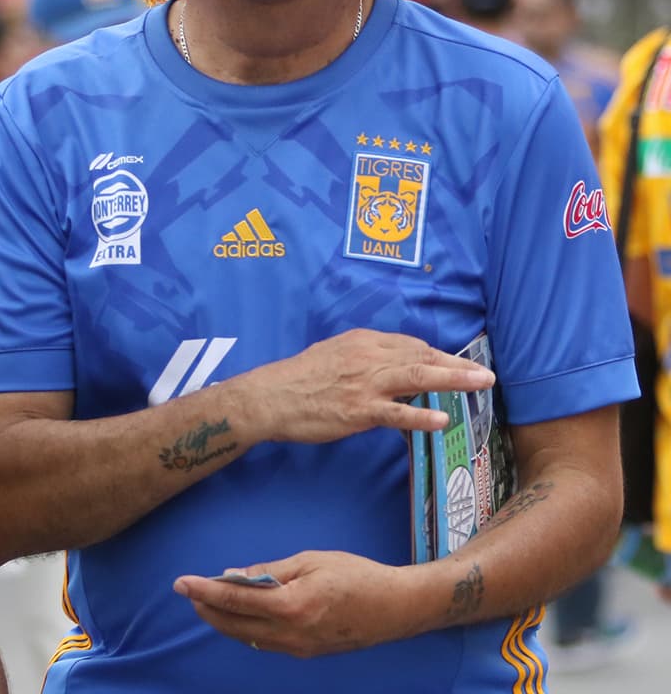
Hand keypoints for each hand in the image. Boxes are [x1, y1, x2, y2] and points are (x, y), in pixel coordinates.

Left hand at [174, 551, 419, 656]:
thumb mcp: (312, 561)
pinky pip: (265, 642)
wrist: (392, 608)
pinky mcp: (305, 653)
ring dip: (224, 621)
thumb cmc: (355, 575)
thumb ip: (272, 570)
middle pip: (235, 625)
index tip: (182, 583)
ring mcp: (297, 648)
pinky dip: (245, 629)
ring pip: (248, 637)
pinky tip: (239, 616)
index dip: (206, 590)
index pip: (237, 599)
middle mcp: (290, 634)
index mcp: (291, 605)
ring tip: (207, 603)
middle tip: (188, 592)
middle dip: (208, 609)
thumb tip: (237, 575)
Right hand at [239, 328, 493, 442]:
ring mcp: (366, 383)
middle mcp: (369, 356)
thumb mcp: (334, 352)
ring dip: (453, 380)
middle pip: (422, 356)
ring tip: (480, 385)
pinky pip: (396, 412)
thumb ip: (364, 356)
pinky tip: (442, 417)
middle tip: (486, 375)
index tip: (458, 365)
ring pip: (417, 377)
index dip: (438, 356)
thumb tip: (389, 363)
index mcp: (364, 341)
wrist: (272, 395)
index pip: (411, 345)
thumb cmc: (300, 377)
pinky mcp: (359, 410)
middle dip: (457, 365)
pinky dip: (421, 414)